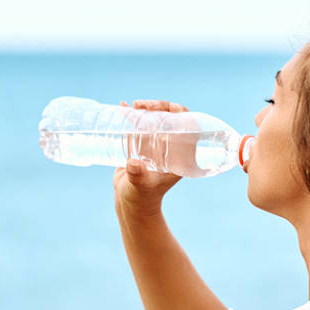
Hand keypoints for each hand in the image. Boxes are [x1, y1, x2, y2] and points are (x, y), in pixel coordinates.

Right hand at [113, 99, 189, 216]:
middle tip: (142, 106)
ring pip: (154, 119)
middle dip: (158, 107)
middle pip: (170, 118)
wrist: (130, 204)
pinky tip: (122, 107)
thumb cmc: (142, 198)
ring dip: (144, 109)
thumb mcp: (142, 185)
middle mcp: (169, 147)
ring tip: (132, 106)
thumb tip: (132, 164)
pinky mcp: (139, 146)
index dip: (180, 112)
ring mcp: (154, 145)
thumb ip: (139, 176)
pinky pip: (138, 126)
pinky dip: (131, 116)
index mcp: (179, 154)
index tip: (167, 108)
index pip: (187, 125)